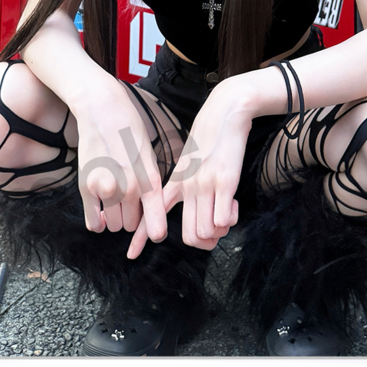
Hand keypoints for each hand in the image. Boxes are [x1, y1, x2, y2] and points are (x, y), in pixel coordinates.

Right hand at [74, 82, 168, 253]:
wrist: (103, 109)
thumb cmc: (129, 129)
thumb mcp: (150, 156)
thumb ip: (150, 185)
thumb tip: (148, 212)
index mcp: (149, 180)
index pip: (156, 223)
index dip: (155, 231)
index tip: (153, 233)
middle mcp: (129, 188)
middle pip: (131, 225)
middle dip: (131, 216)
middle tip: (128, 199)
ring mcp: (105, 189)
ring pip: (113, 225)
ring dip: (114, 216)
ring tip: (114, 197)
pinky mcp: (86, 187)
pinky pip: (93, 222)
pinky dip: (97, 220)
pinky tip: (100, 208)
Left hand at [128, 82, 251, 254]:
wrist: (225, 111)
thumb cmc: (210, 139)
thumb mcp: (189, 163)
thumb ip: (184, 186)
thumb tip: (187, 210)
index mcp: (175, 182)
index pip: (152, 214)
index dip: (141, 237)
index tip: (131, 255)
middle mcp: (186, 186)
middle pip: (190, 236)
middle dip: (206, 241)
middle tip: (218, 229)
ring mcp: (204, 184)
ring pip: (206, 232)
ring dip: (221, 231)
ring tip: (228, 212)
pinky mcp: (224, 181)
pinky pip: (222, 220)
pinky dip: (229, 221)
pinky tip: (234, 206)